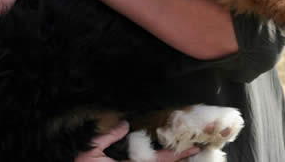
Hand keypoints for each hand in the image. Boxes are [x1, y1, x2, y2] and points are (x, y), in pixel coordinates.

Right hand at [75, 121, 199, 160]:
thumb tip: (126, 125)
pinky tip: (160, 155)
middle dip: (177, 158)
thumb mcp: (90, 149)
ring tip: (182, 151)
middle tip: (194, 147)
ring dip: (166, 160)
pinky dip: (154, 161)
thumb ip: (108, 137)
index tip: (191, 148)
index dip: (174, 154)